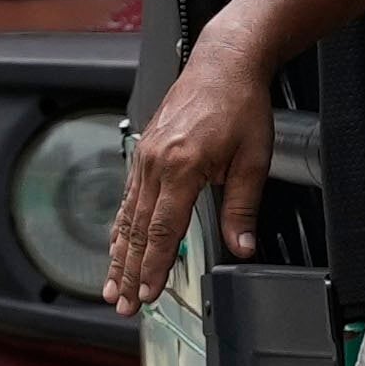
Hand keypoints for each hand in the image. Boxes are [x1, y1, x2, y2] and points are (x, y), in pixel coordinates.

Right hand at [106, 31, 277, 311]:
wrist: (224, 62)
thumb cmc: (240, 102)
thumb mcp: (253, 159)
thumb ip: (242, 207)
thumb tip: (242, 245)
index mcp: (182, 166)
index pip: (164, 231)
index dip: (155, 268)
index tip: (148, 294)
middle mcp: (156, 162)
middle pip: (138, 230)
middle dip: (129, 272)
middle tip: (122, 303)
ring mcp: (146, 155)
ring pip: (127, 216)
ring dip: (119, 254)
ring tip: (111, 284)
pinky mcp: (145, 150)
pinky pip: (128, 196)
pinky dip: (121, 225)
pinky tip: (117, 243)